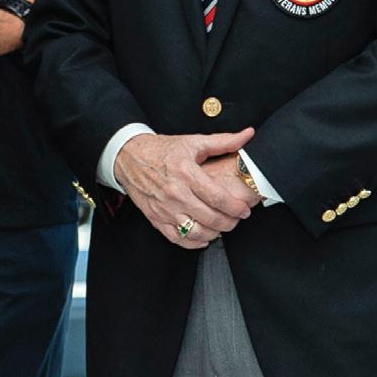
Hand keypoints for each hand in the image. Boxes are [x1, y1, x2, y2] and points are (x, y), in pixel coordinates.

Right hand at [114, 130, 259, 248]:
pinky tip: (203, 236)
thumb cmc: (162, 149)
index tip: (244, 210)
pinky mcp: (155, 218)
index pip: (218, 197)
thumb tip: (248, 135)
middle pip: (210, 218)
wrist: (129, 156)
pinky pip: (178, 239)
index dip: (236, 207)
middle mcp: (175, 193)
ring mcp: (164, 208)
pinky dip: (194, 242)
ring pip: (196, 232)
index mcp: (185, 172)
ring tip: (221, 226)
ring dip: (214, 233)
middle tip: (236, 219)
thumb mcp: (192, 142)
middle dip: (230, 222)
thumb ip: (223, 141)